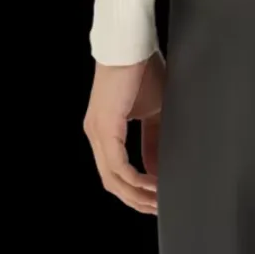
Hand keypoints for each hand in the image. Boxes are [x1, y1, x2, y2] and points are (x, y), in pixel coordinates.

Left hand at [84, 53, 165, 214]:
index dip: (135, 192)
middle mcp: (96, 133)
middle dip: (137, 200)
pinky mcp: (104, 128)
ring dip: (137, 195)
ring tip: (159, 201)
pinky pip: (119, 167)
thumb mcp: (154, 114)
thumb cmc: (144, 70)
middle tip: (159, 209)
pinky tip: (154, 184)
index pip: (115, 172)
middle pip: (112, 182)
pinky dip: (137, 180)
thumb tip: (156, 170)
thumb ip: (153, 142)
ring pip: (113, 179)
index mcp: (104, 130)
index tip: (156, 200)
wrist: (133, 44)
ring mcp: (97, 132)